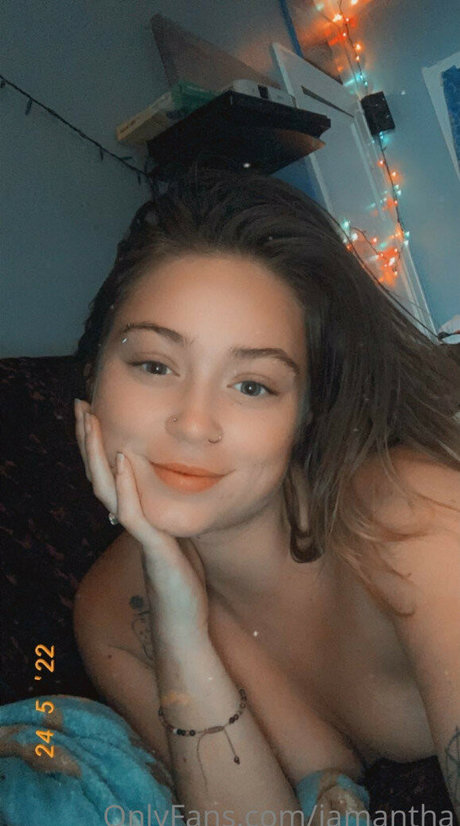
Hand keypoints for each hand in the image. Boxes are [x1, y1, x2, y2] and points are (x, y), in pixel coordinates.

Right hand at [74, 399, 208, 640]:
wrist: (183, 621)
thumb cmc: (180, 579)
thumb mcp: (174, 535)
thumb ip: (165, 511)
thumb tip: (170, 487)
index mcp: (136, 514)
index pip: (110, 472)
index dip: (99, 445)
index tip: (93, 413)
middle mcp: (131, 520)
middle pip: (101, 474)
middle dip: (91, 440)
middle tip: (80, 407)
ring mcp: (139, 533)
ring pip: (109, 488)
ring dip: (100, 454)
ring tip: (93, 422)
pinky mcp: (153, 547)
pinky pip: (134, 512)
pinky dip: (126, 485)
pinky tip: (123, 459)